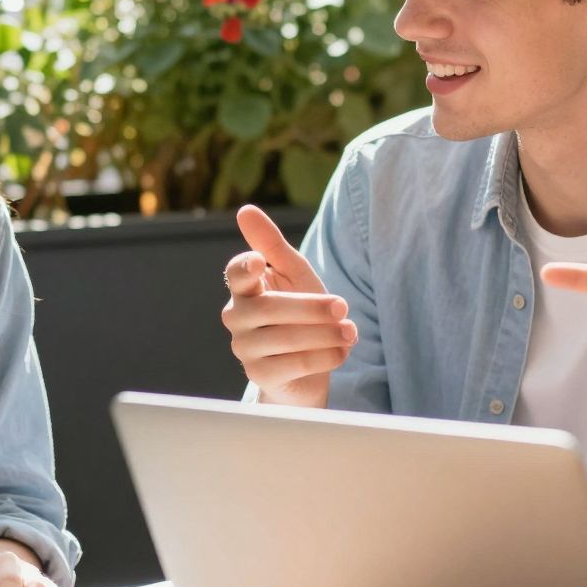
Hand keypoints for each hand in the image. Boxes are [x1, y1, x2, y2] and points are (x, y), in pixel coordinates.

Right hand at [222, 204, 355, 407]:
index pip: (236, 274)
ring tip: (350, 332)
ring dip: (326, 334)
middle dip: (313, 308)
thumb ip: (272, 245)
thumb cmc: (301, 311)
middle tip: (344, 306)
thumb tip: (245, 210)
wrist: (309, 365)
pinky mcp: (260, 376)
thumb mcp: (294, 275)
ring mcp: (245, 348)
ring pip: (286, 338)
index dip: (245, 268)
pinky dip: (325, 356)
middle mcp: (237, 317)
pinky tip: (342, 351)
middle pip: (272, 308)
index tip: (258, 261)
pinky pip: (295, 364)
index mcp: (244, 288)